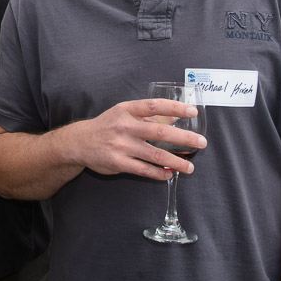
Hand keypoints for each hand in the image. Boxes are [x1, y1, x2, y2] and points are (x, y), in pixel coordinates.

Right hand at [68, 98, 205, 180]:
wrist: (79, 142)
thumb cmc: (106, 126)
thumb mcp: (123, 113)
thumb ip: (147, 116)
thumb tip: (174, 117)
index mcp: (126, 111)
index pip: (154, 106)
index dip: (175, 108)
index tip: (193, 112)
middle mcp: (124, 127)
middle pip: (159, 132)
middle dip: (184, 138)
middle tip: (201, 142)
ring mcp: (121, 146)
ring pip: (155, 155)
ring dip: (176, 162)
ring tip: (190, 166)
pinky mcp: (118, 163)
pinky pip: (144, 170)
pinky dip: (159, 173)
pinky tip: (169, 174)